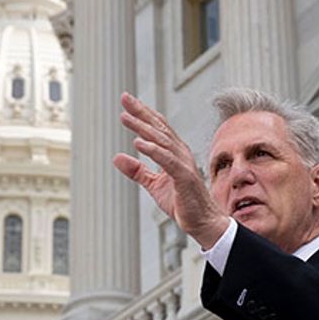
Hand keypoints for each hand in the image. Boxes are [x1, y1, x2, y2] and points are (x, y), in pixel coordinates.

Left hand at [113, 93, 229, 248]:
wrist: (202, 221)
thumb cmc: (182, 202)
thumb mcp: (154, 185)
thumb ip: (137, 170)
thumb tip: (117, 157)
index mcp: (174, 153)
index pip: (157, 128)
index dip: (142, 113)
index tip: (126, 101)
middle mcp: (180, 153)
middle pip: (159, 128)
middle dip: (141, 112)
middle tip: (124, 97)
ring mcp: (183, 164)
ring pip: (161, 141)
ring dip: (143, 128)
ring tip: (126, 118)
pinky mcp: (184, 177)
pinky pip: (167, 160)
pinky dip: (153, 150)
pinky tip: (139, 143)